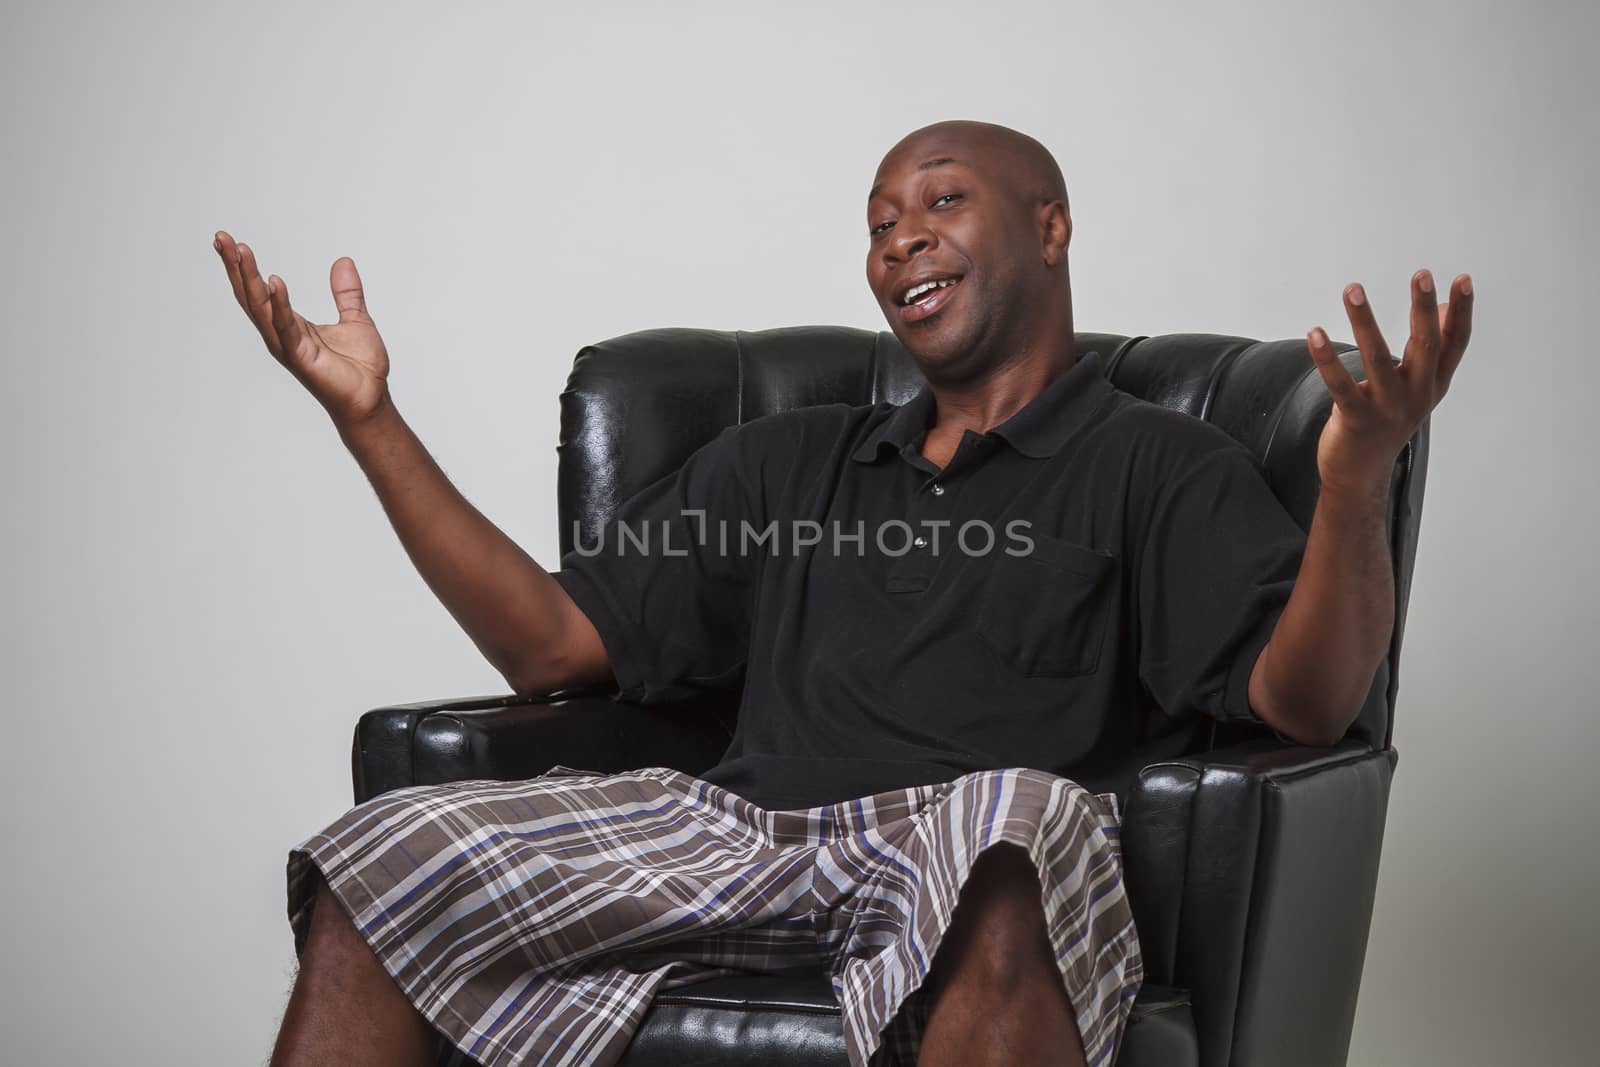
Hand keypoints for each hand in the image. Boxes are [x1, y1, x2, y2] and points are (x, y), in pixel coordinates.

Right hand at [213, 230, 389, 426]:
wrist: (372, 400)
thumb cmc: (361, 369)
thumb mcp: (356, 319)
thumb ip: (346, 292)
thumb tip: (343, 261)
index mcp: (291, 324)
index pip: (259, 291)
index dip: (244, 267)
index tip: (231, 241)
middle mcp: (282, 334)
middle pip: (250, 296)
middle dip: (235, 267)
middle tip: (221, 237)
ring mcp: (288, 346)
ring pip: (261, 308)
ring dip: (248, 279)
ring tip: (239, 250)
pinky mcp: (300, 357)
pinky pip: (286, 327)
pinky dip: (279, 304)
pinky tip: (273, 281)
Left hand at [1307, 269, 1473, 497]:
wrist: (1361, 474)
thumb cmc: (1386, 420)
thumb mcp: (1415, 384)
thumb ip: (1430, 347)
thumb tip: (1444, 305)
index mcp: (1433, 384)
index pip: (1454, 343)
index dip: (1461, 312)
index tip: (1462, 279)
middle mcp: (1416, 395)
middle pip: (1425, 345)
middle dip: (1423, 309)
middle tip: (1421, 274)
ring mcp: (1388, 409)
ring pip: (1377, 357)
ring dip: (1364, 320)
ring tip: (1353, 289)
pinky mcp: (1357, 420)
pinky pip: (1339, 384)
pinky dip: (1326, 357)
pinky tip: (1315, 332)